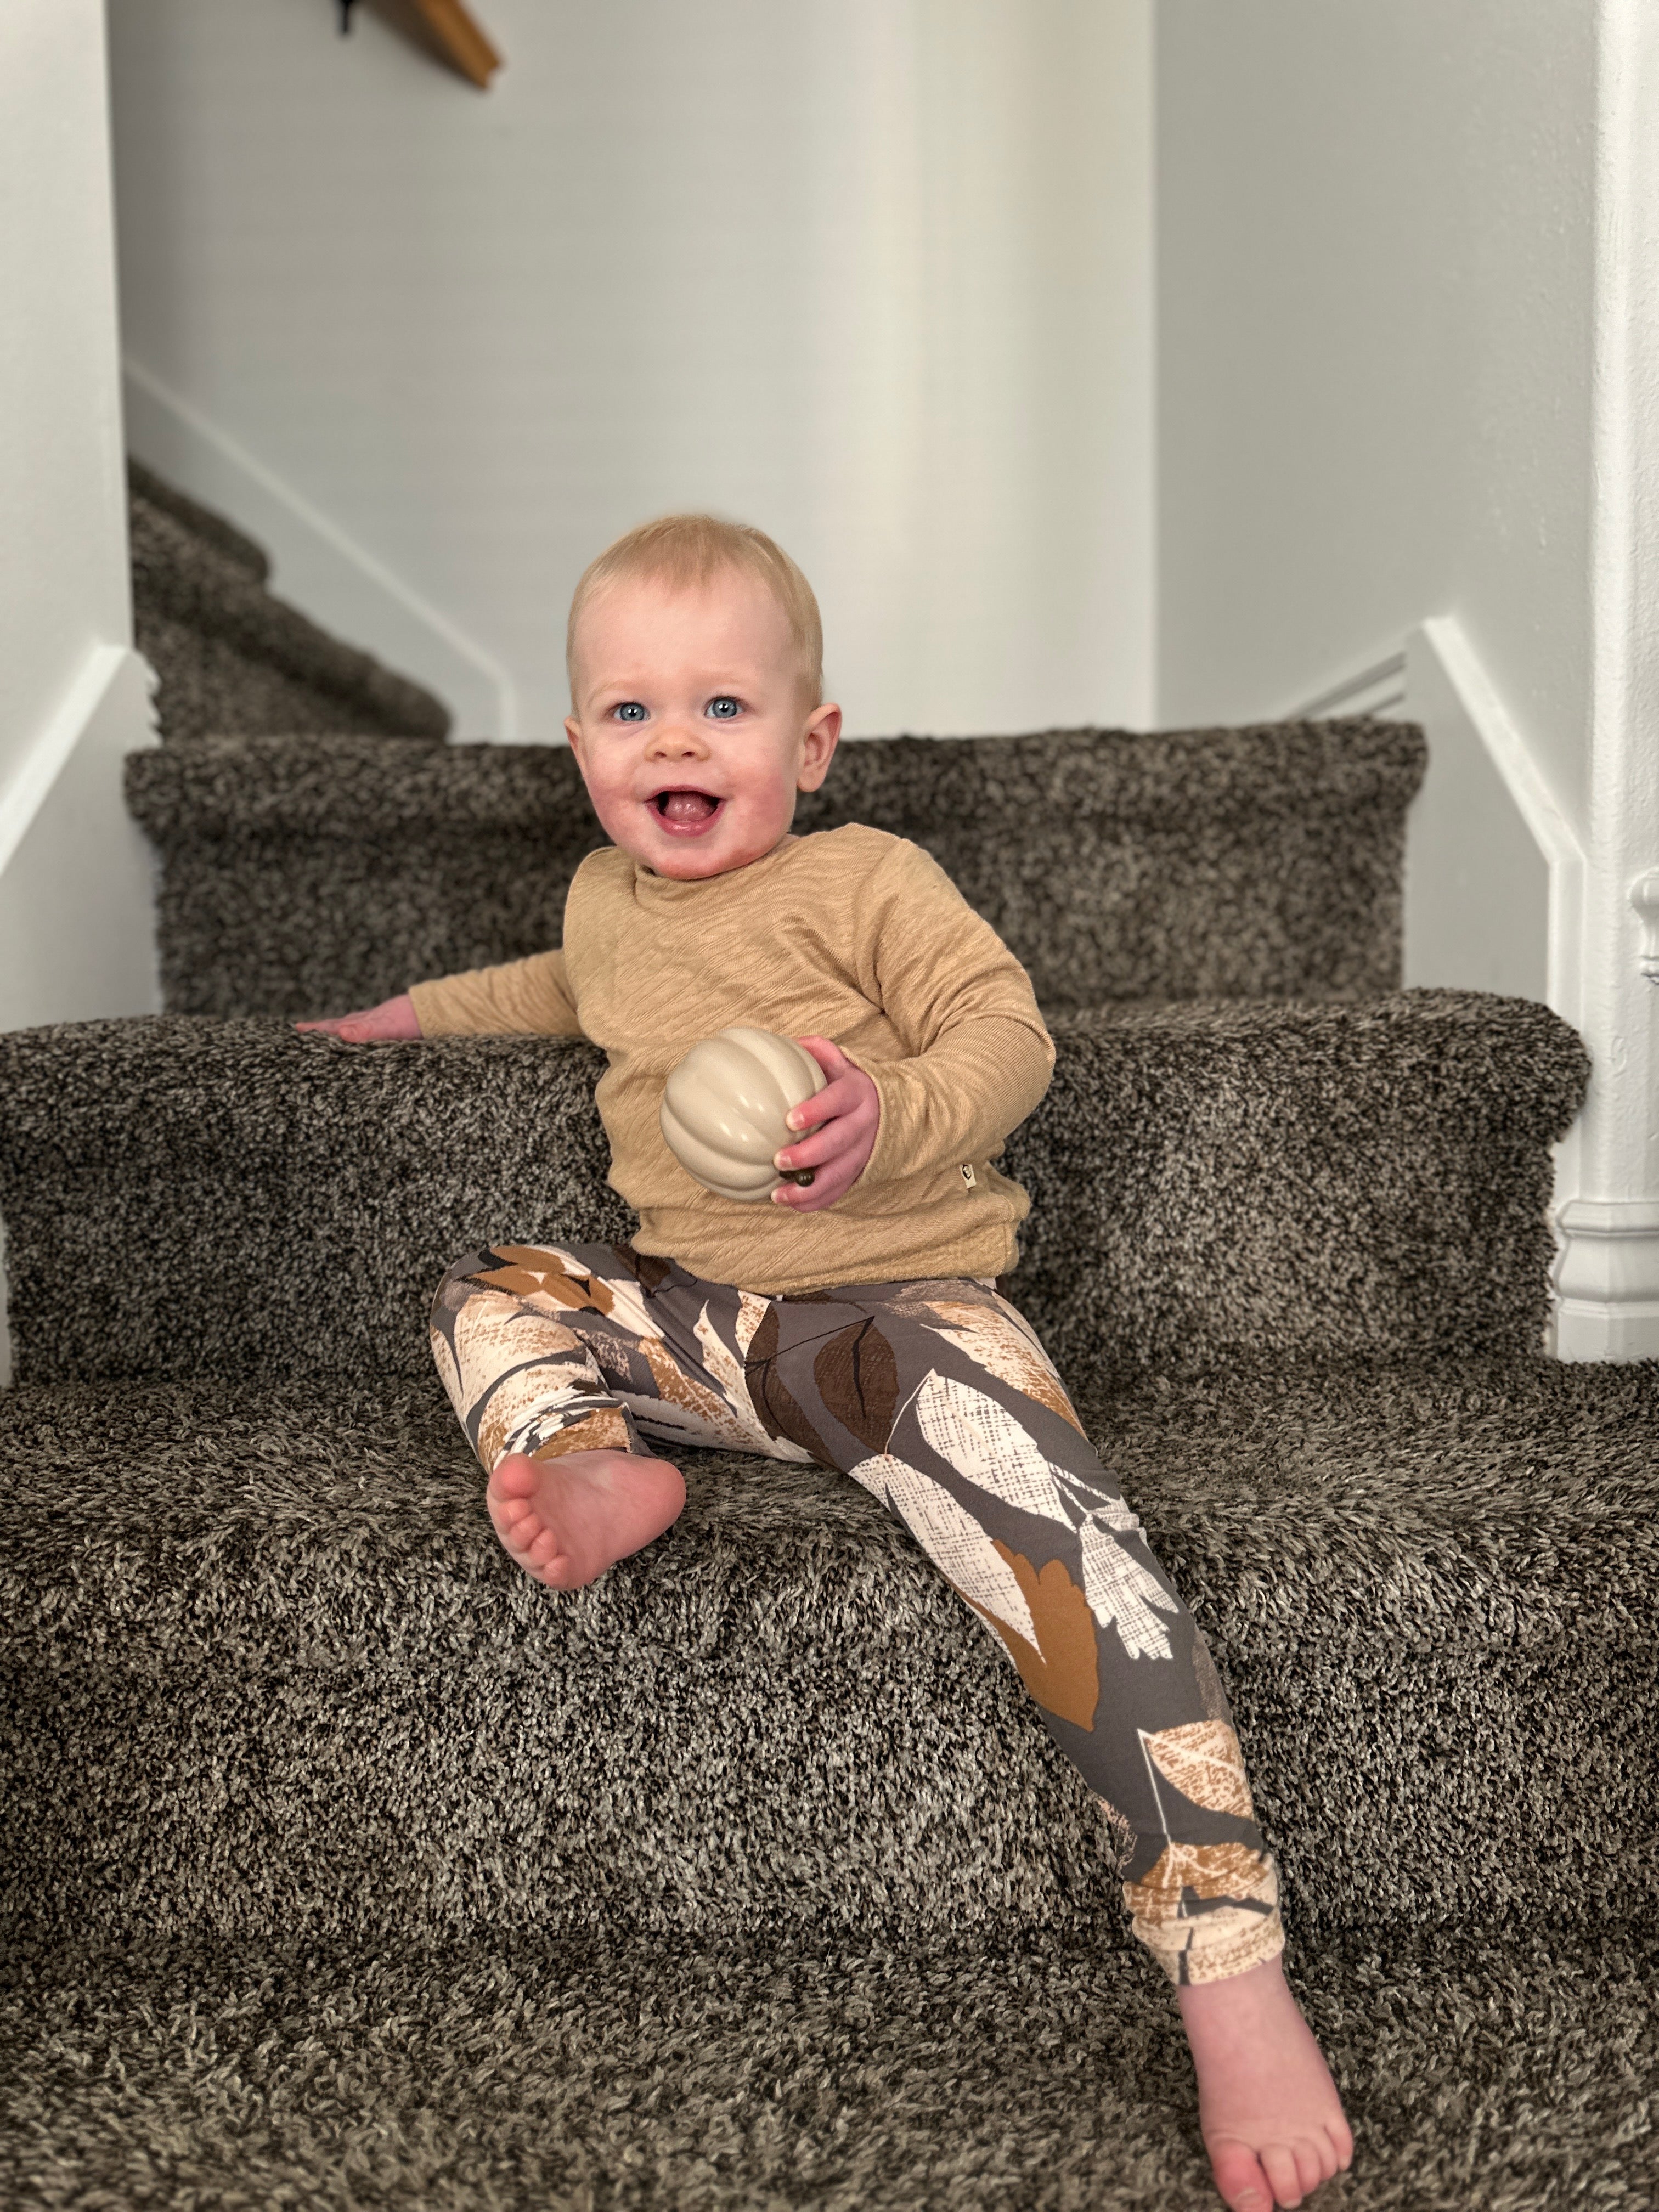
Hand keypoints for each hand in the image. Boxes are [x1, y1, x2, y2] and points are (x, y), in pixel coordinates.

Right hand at [296, 991, 421, 1041]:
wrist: (443, 1010)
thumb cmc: (416, 1018)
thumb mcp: (389, 1026)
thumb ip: (367, 1030)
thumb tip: (342, 1032)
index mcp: (364, 1023)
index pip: (334, 1027)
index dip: (316, 1030)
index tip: (296, 1029)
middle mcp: (370, 1022)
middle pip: (341, 1025)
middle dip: (322, 1030)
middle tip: (301, 1031)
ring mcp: (382, 1023)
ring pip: (355, 1027)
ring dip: (340, 1031)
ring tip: (328, 1035)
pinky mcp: (396, 1027)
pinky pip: (371, 1032)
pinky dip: (361, 1034)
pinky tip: (364, 1037)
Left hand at [771, 1036, 879, 1211]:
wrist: (891, 1110)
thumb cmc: (849, 1085)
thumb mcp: (841, 1062)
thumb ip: (817, 1051)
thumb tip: (787, 1043)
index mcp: (857, 1093)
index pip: (837, 1100)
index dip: (816, 1110)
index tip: (789, 1119)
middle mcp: (864, 1124)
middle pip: (838, 1142)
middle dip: (809, 1155)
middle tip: (778, 1160)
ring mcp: (864, 1152)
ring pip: (839, 1174)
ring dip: (809, 1187)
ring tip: (778, 1194)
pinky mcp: (860, 1172)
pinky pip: (839, 1191)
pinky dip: (816, 1201)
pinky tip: (791, 1204)